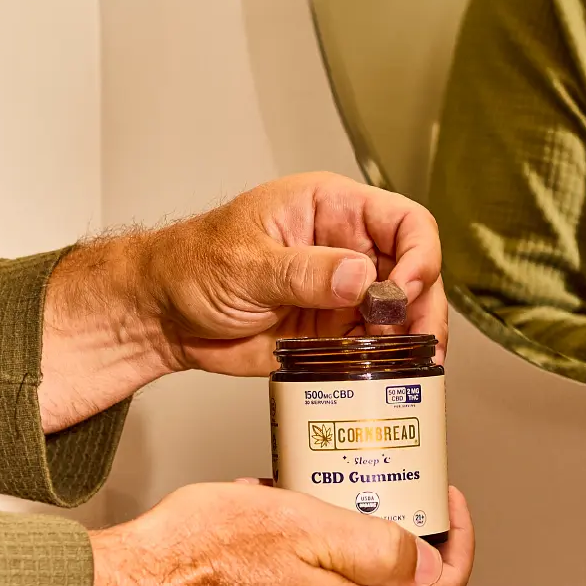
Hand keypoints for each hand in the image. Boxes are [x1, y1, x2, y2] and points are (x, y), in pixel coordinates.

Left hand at [39, 173, 445, 432]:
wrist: (162, 316)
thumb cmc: (189, 267)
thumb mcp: (244, 264)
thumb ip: (304, 271)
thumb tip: (359, 276)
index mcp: (329, 210)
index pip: (404, 221)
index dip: (417, 256)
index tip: (400, 293)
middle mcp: (344, 247)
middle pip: (415, 270)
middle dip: (423, 307)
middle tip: (419, 341)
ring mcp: (342, 292)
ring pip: (402, 312)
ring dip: (410, 339)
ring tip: (406, 364)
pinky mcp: (333, 331)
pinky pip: (375, 346)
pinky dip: (386, 363)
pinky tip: (385, 375)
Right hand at [78, 482, 473, 585]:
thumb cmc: (197, 557)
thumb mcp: (300, 527)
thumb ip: (376, 550)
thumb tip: (429, 564)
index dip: (458, 542)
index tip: (445, 500)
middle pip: (395, 581)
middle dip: (392, 525)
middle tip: (372, 481)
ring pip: (346, 577)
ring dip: (338, 530)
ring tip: (306, 489)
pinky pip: (306, 582)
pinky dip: (302, 545)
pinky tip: (269, 514)